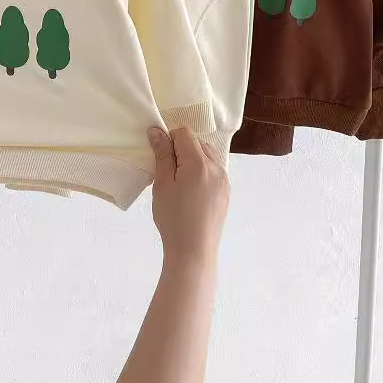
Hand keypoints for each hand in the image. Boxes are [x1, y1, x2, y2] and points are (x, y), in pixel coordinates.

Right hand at [147, 127, 228, 267]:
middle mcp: (216, 167)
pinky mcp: (226, 193)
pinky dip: (202, 173)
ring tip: (180, 183)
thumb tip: (157, 130)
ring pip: (207, 156)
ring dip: (193, 160)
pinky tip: (191, 193)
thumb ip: (162, 154)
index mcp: (199, 162)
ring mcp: (224, 180)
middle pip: (197, 143)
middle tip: (167, 172)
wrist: (193, 251)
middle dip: (181, 149)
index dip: (169, 140)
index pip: (184, 133)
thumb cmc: (173, 218)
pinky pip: (214, 171)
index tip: (159, 158)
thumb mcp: (162, 184)